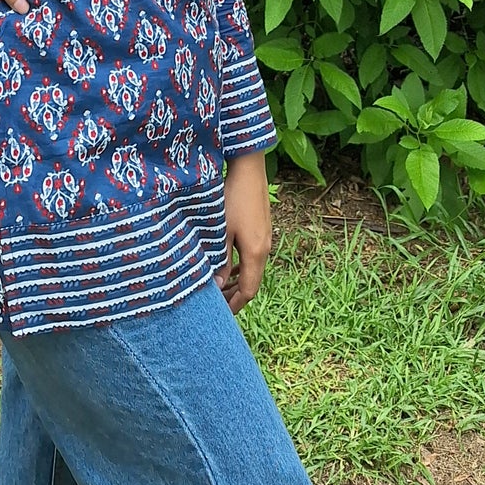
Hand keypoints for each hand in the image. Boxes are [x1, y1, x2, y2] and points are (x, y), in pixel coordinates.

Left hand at [218, 150, 271, 313]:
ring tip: (222, 287)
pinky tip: (229, 263)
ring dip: (238, 280)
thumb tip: (217, 287)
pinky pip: (254, 255)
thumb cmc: (232, 198)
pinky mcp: (262, 227)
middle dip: (236, 295)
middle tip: (219, 305)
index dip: (235, 305)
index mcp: (256, 253)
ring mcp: (266, 237)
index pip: (249, 290)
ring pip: (253, 268)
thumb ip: (220, 261)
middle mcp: (265, 248)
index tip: (222, 315)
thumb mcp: (222, 231)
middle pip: (253, 282)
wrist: (249, 168)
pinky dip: (242, 266)